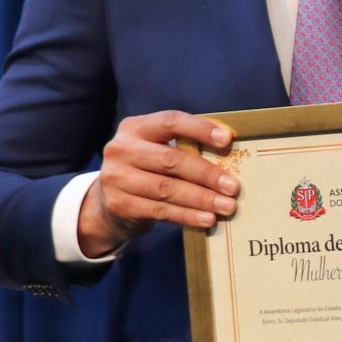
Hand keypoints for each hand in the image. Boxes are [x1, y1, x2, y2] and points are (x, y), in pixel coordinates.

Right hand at [77, 111, 237, 256]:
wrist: (109, 203)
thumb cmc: (146, 170)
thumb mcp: (156, 149)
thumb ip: (183, 144)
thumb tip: (228, 144)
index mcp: (135, 127)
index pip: (170, 122)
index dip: (199, 129)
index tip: (227, 139)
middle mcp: (121, 149)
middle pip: (171, 160)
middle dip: (206, 174)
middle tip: (233, 187)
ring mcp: (116, 178)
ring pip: (167, 189)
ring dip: (201, 199)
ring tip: (226, 207)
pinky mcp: (119, 205)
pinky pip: (160, 211)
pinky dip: (187, 216)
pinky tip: (207, 219)